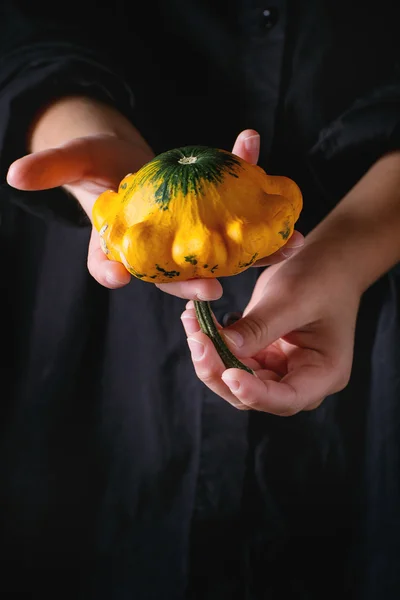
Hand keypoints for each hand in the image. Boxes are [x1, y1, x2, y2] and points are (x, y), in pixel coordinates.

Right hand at [6, 127, 302, 294]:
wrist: (130, 161)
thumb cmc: (99, 165)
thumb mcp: (74, 162)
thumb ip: (52, 168)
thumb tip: (15, 175)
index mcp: (123, 248)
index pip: (114, 267)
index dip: (112, 272)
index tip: (116, 277)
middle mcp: (161, 252)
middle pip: (175, 273)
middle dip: (195, 280)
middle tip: (213, 288)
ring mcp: (193, 238)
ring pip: (219, 249)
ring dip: (252, 248)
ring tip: (282, 244)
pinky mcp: (216, 218)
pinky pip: (236, 207)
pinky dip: (254, 189)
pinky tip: (265, 163)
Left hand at [181, 240, 360, 413]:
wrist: (326, 261)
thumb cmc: (322, 277)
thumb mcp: (293, 298)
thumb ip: (261, 327)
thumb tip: (225, 349)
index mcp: (324, 373)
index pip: (287, 398)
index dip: (255, 393)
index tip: (229, 374)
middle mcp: (300, 379)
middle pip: (254, 396)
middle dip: (221, 372)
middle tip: (197, 340)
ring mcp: (279, 369)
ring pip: (236, 380)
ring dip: (210, 357)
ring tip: (192, 324)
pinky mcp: (262, 355)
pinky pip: (232, 359)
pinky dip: (213, 343)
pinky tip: (196, 320)